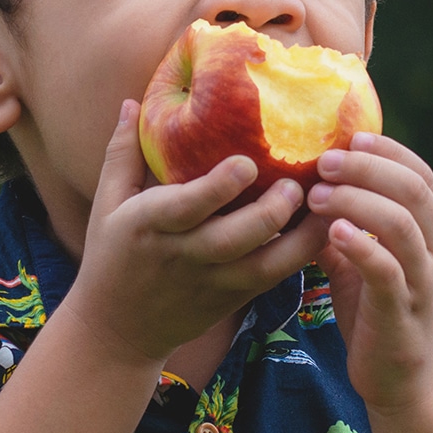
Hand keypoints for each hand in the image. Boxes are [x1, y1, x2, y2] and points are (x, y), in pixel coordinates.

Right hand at [56, 99, 330, 367]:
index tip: (247, 162)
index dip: (219, 186)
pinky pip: (275, 277)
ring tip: (326, 204)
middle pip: (234, 238)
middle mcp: (183, 255)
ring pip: (265, 265)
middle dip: (271, 211)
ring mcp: (212, 281)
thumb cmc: (111, 257)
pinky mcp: (233, 298)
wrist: (117, 331)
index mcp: (148, 225)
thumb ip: (121, 153)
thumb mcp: (106, 204)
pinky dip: (302, 254)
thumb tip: (131, 101)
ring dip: (301, 237)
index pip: (186, 206)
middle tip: (298, 182)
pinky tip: (325, 226)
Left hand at [308, 132, 432, 412]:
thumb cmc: (375, 312)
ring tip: (317, 195)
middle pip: (413, 190)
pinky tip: (332, 232)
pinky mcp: (401, 311)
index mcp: (427, 233)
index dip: (389, 151)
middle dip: (367, 168)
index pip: (421, 175)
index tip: (350, 138)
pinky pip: (388, 271)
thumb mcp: (358, 259)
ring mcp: (420, 281)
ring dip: (357, 201)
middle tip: (323, 162)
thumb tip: (301, 184)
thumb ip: (342, 223)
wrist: (399, 381)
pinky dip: (361, 246)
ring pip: (402, 224)